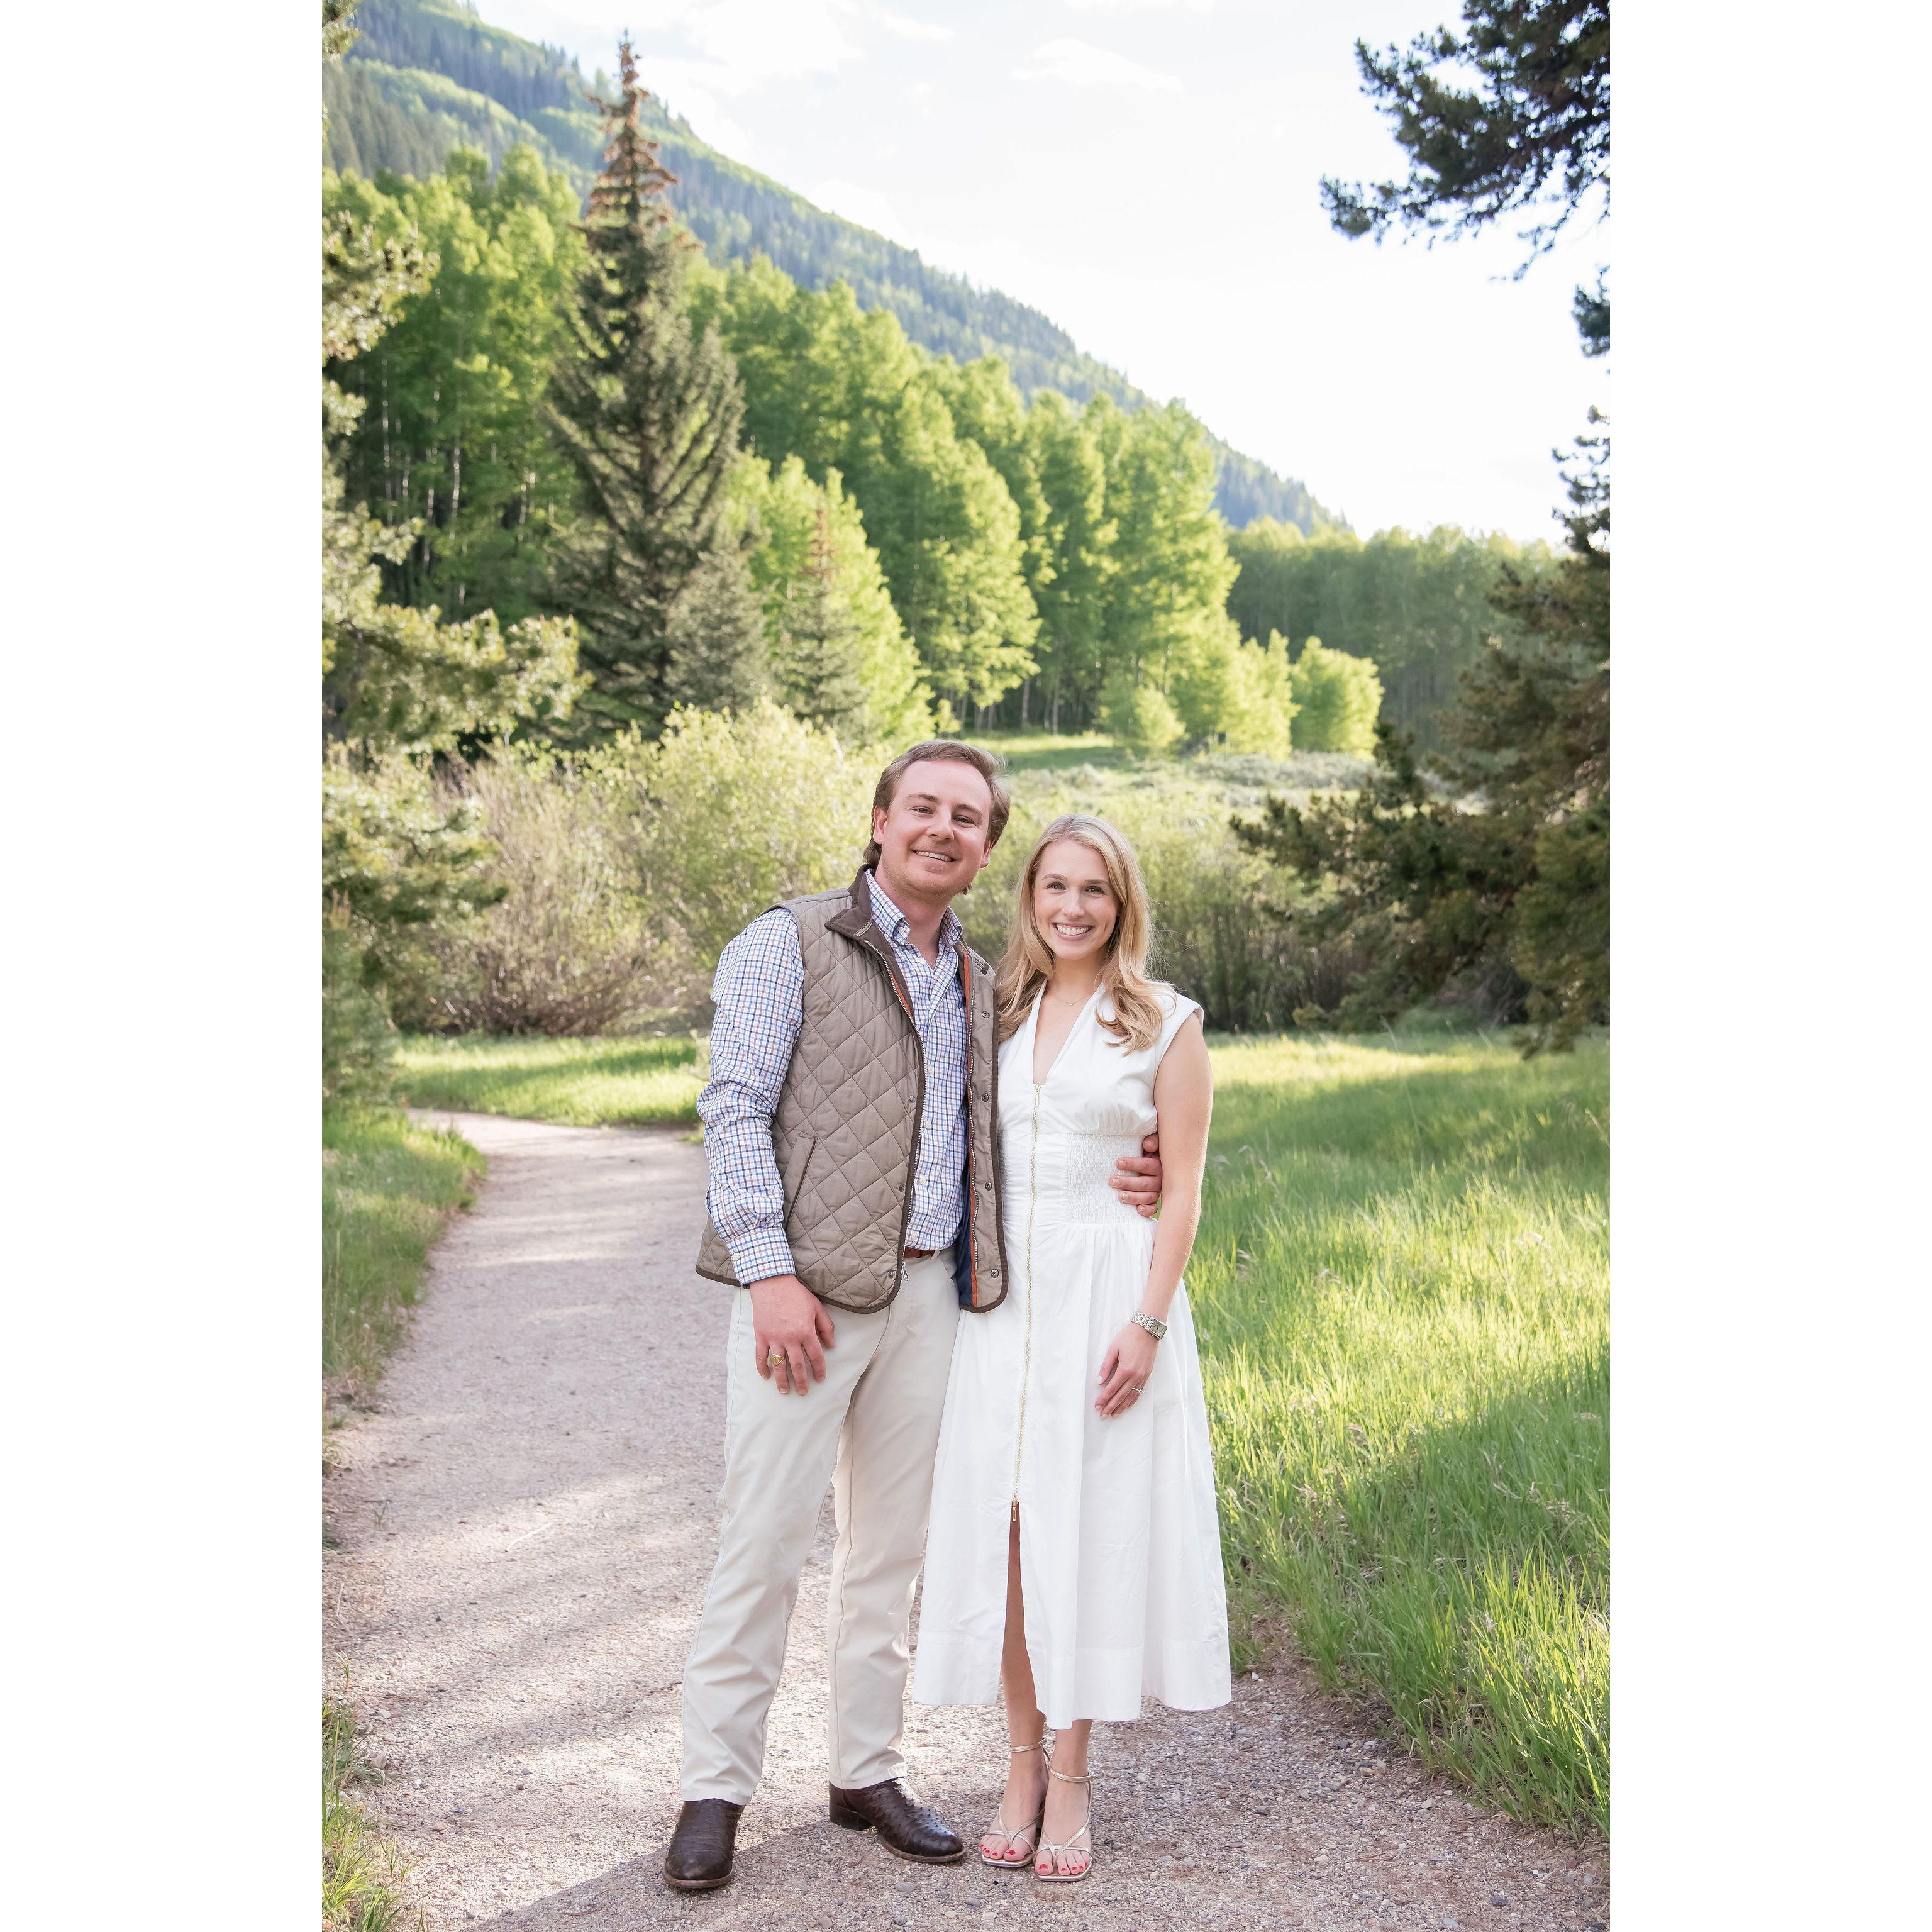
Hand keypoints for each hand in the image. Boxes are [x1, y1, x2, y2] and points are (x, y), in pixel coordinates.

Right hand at [749, 1273, 833, 1393]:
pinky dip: (763, 1368)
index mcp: (806, 1331)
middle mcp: (790, 1338)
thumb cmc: (796, 1294)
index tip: (821, 1379)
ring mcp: (774, 1338)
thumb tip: (831, 1345)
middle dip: (801, 1382)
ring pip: (779, 1365)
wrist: (772, 1283)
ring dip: (782, 1381)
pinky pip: (761, 1356)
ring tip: (785, 1391)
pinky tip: (766, 1376)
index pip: (816, 1356)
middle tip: (803, 1392)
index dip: (819, 1370)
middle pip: (797, 1366)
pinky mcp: (761, 1336)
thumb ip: (826, 1326)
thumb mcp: (816, 1307)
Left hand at [1096, 1322, 1157, 1417]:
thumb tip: (1099, 1381)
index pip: (1112, 1389)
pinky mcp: (1147, 1375)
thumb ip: (1106, 1366)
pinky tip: (1127, 1405)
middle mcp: (1135, 1376)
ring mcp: (1143, 1376)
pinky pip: (1139, 1391)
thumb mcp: (1113, 1349)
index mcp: (1125, 1369)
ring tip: (1113, 1414)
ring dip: (1121, 1407)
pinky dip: (1132, 1400)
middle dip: (1111, 1406)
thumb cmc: (1128, 1337)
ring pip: (1131, 1396)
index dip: (1103, 1399)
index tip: (1097, 1406)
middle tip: (1103, 1415)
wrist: (1147, 1330)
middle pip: (1121, 1396)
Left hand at [1110, 1130, 1162, 1218]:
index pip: (1146, 1165)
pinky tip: (1139, 1210)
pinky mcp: (1153, 1201)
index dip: (1133, 1164)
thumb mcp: (1152, 1142)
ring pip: (1147, 1197)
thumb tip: (1147, 1146)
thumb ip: (1152, 1140)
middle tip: (1112, 1181)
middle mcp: (1159, 1179)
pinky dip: (1148, 1210)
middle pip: (1144, 1183)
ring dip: (1134, 1197)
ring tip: (1120, 1196)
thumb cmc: (1149, 1151)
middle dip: (1128, 1182)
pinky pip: (1153, 1208)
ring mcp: (1156, 1191)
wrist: (1155, 1161)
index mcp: (1158, 1165)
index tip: (1118, 1163)